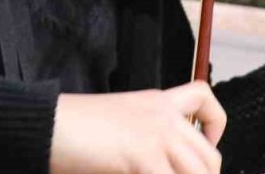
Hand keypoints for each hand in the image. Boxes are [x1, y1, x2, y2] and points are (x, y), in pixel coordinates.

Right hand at [50, 81, 225, 173]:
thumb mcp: (120, 123)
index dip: (215, 126)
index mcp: (158, 101)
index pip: (205, 98)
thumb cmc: (74, 129)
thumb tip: (162, 163)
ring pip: (200, 172)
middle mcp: (164, 115)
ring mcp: (157, 135)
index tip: (206, 147)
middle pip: (209, 154)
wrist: (49, 124)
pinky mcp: (144, 156)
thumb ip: (146, 139)